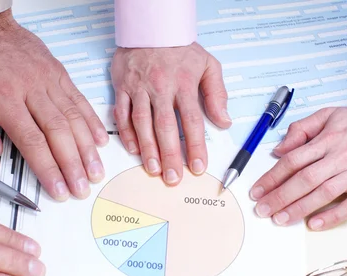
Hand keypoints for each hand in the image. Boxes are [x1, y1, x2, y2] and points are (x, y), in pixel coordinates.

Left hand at [0, 10, 108, 201]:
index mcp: (4, 97)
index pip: (32, 141)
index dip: (48, 169)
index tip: (59, 189)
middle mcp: (31, 88)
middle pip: (59, 133)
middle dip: (73, 165)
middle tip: (82, 188)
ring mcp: (48, 79)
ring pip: (74, 118)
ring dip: (87, 148)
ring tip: (96, 171)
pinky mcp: (57, 72)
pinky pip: (79, 99)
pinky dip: (92, 121)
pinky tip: (99, 140)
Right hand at [111, 43, 231, 185]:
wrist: (150, 27)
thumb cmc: (180, 48)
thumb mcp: (208, 65)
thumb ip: (216, 94)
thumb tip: (224, 121)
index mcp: (183, 83)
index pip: (192, 120)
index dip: (195, 146)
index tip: (198, 166)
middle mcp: (160, 87)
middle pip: (165, 126)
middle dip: (170, 154)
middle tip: (173, 177)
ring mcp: (139, 89)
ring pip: (142, 122)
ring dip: (147, 148)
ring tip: (153, 169)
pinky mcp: (122, 88)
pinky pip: (122, 114)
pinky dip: (126, 133)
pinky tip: (134, 149)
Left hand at [250, 108, 346, 229]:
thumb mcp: (330, 115)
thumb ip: (301, 129)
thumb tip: (279, 149)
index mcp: (327, 140)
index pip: (292, 160)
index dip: (271, 177)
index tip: (256, 190)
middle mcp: (339, 157)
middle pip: (304, 179)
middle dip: (279, 196)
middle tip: (262, 210)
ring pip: (323, 193)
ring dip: (299, 208)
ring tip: (279, 219)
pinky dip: (332, 216)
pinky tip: (314, 224)